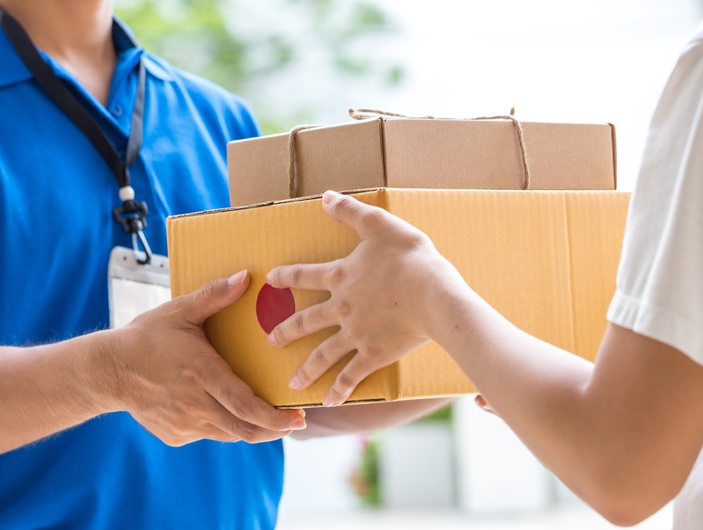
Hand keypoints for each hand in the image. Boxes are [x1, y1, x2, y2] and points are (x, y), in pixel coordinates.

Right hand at [103, 271, 305, 445]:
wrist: (107, 370)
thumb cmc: (146, 337)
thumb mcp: (180, 311)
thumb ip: (214, 296)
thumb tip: (246, 276)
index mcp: (202, 374)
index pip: (246, 406)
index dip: (275, 418)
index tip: (297, 419)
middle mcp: (196, 405)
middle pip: (245, 430)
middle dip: (274, 429)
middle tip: (293, 422)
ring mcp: (184, 424)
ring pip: (229, 434)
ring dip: (250, 428)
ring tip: (264, 415)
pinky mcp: (175, 435)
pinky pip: (208, 433)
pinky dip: (222, 425)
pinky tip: (222, 408)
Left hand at [266, 191, 468, 406]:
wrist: (433, 295)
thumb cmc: (410, 258)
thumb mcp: (380, 224)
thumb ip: (351, 212)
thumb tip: (325, 197)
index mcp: (340, 276)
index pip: (304, 275)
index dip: (286, 276)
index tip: (270, 280)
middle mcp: (340, 308)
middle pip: (306, 321)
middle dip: (286, 332)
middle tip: (271, 342)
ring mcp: (355, 334)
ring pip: (323, 354)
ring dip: (306, 369)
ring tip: (292, 384)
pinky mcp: (373, 355)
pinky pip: (351, 376)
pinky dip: (340, 391)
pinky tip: (328, 403)